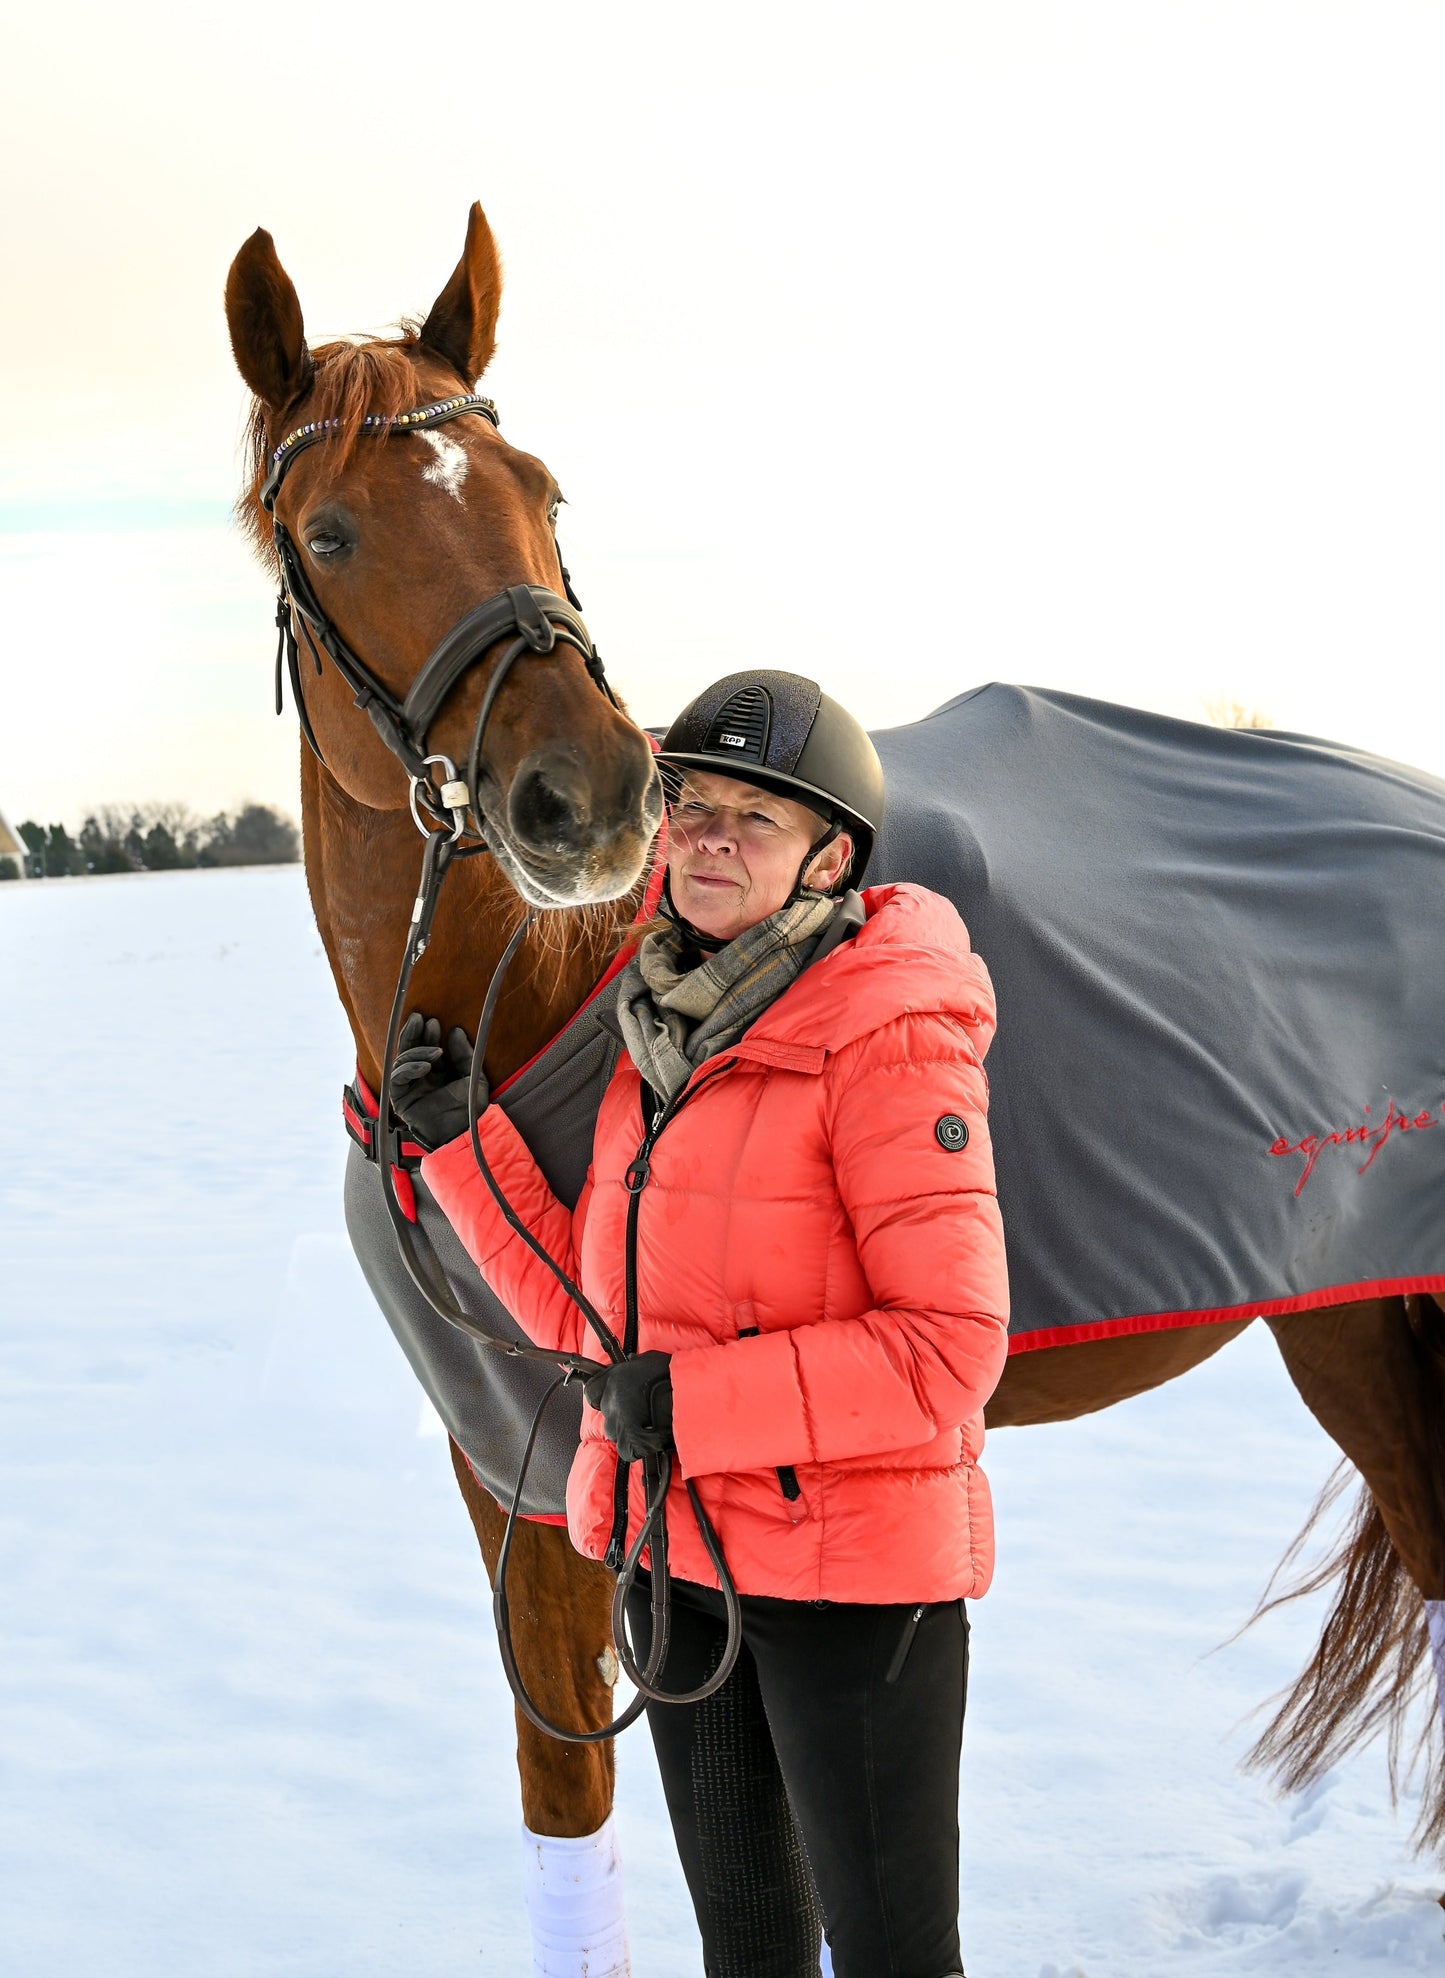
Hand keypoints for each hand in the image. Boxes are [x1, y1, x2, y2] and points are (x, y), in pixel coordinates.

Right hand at [389, 1012, 484, 1151]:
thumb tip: (455, 1030)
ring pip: (402, 1060)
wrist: (464, 1132)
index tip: (433, 1021)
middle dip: (413, 1033)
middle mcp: (422, 1078)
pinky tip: (425, 1066)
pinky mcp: (401, 1099)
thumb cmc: (471, 1108)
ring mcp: (410, 1088)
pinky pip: (396, 1078)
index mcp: (438, 1072)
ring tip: (435, 1052)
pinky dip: (408, 1068)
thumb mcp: (473, 1076)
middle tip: (419, 1018)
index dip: (427, 1033)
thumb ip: (463, 1054)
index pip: (427, 1047)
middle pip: (410, 1049)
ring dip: (416, 1051)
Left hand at [583, 1351, 674, 1462]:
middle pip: (607, 1415)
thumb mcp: (652, 1360)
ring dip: (628, 1434)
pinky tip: (650, 1442)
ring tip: (647, 1429)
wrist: (689, 1394)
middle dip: (620, 1417)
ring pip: (615, 1433)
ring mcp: (620, 1420)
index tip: (616, 1400)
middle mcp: (612, 1399)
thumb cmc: (673, 1375)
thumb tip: (630, 1361)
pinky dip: (637, 1449)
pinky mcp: (631, 1439)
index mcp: (614, 1378)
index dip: (602, 1397)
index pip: (592, 1392)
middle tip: (640, 1416)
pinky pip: (627, 1449)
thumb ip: (636, 1362)